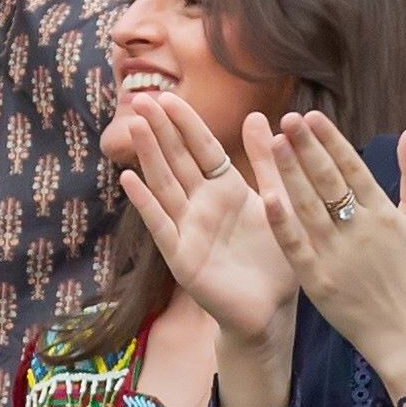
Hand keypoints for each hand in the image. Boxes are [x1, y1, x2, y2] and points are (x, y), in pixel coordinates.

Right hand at [113, 93, 297, 344]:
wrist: (270, 310)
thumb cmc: (275, 259)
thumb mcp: (276, 202)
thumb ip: (267, 163)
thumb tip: (258, 115)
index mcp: (227, 190)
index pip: (202, 149)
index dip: (186, 124)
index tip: (168, 96)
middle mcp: (203, 205)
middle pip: (178, 161)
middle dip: (160, 131)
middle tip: (141, 99)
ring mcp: (188, 229)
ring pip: (165, 185)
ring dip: (149, 157)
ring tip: (134, 127)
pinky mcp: (181, 257)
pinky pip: (161, 226)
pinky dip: (146, 203)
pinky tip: (129, 180)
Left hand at [254, 115, 405, 383]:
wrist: (404, 331)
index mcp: (384, 214)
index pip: (353, 169)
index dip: (331, 141)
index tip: (312, 116)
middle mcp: (360, 230)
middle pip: (329, 182)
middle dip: (308, 148)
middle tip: (287, 120)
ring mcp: (337, 255)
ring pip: (309, 207)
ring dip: (291, 174)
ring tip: (273, 144)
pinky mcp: (318, 280)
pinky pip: (296, 246)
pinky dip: (282, 222)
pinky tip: (267, 196)